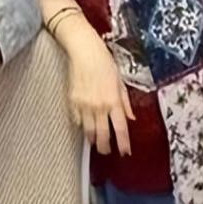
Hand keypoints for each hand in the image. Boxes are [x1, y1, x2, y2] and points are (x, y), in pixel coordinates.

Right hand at [65, 27, 134, 155]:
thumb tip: (130, 117)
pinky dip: (82, 125)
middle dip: (105, 147)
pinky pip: (77, 121)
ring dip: (93, 140)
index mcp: (113, 100)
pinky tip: (84, 126)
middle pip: (102, 135)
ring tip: (96, 143)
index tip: (125, 151)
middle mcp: (99, 106)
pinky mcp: (72, 102)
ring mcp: (84, 106)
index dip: (123, 143)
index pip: (120, 128)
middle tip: (107, 152)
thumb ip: (124, 101)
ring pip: (88, 131)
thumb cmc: (104, 61)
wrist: (84, 51)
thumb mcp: (120, 80)